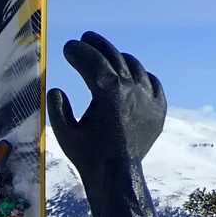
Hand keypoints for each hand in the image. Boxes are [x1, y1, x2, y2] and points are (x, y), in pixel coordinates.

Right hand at [46, 31, 168, 216]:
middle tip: (85, 39)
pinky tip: (131, 76)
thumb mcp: (64, 132)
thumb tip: (57, 88)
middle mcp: (131, 89)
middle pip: (113, 56)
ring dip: (117, 57)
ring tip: (107, 56)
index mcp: (107, 92)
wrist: (119, 177)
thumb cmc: (88, 156)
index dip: (78, 51)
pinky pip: (152, 83)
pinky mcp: (159, 108)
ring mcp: (148, 98)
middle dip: (97, 45)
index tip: (68, 47)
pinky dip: (140, 75)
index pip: (91, 61)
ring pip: (134, 66)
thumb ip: (56, 108)